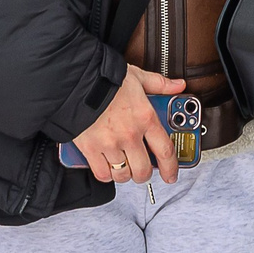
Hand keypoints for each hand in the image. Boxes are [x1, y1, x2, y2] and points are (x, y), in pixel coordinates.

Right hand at [75, 66, 191, 184]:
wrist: (76, 81)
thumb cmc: (105, 79)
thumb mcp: (137, 77)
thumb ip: (159, 84)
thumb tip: (177, 85)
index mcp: (145, 118)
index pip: (165, 150)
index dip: (170, 168)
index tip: (171, 175)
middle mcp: (129, 134)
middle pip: (143, 170)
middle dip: (145, 174)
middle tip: (143, 170)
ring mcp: (110, 144)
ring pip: (123, 174)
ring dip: (126, 174)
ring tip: (125, 166)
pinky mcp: (90, 149)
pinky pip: (102, 173)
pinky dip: (107, 174)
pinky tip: (108, 167)